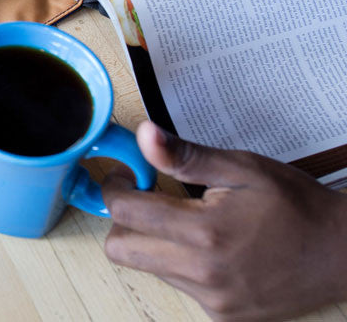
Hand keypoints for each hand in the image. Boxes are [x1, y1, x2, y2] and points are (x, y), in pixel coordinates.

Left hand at [103, 122, 346, 320]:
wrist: (344, 254)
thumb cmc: (296, 206)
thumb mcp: (242, 169)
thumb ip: (186, 156)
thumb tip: (144, 135)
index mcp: (204, 231)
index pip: (124, 212)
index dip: (114, 188)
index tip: (124, 176)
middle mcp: (202, 272)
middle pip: (120, 250)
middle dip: (123, 222)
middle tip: (145, 199)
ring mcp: (212, 300)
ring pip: (149, 268)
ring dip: (156, 243)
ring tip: (191, 223)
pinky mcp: (222, 315)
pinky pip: (179, 287)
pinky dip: (182, 266)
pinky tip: (212, 250)